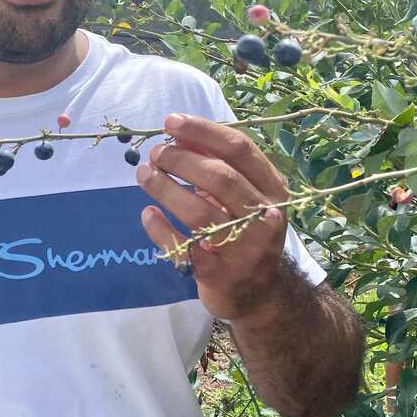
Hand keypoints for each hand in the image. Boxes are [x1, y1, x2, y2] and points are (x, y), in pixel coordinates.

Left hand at [135, 112, 287, 321]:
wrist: (261, 293)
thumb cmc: (247, 231)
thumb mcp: (247, 196)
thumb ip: (220, 166)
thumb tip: (180, 134)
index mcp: (272, 189)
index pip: (240, 149)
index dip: (203, 132)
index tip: (171, 122)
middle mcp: (264, 216)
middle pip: (219, 177)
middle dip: (181, 159)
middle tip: (154, 153)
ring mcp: (242, 247)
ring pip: (198, 211)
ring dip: (165, 187)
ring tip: (143, 174)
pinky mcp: (217, 273)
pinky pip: (181, 246)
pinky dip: (160, 228)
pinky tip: (148, 213)